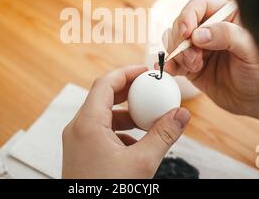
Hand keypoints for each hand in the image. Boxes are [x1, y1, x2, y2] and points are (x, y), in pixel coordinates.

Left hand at [62, 65, 190, 178]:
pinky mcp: (81, 153)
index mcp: (87, 124)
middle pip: (103, 96)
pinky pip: (101, 131)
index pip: (105, 83)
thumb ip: (163, 135)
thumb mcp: (142, 163)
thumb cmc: (107, 192)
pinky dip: (120, 130)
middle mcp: (77, 128)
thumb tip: (181, 114)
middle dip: (130, 92)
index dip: (127, 72)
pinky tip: (138, 142)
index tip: (147, 71)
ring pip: (103, 115)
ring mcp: (78, 141)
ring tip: (149, 117)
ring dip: (127, 113)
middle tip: (151, 89)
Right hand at [162, 0, 258, 122]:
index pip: (198, 7)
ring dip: (178, 54)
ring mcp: (198, 48)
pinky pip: (174, 61)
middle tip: (193, 58)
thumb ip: (227, 36)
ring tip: (194, 67)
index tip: (186, 33)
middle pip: (182, 24)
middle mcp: (209, 29)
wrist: (258, 100)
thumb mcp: (250, 49)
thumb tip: (197, 35)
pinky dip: (169, 65)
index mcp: (226, 16)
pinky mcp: (191, 66)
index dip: (187, 17)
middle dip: (182, 41)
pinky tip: (170, 70)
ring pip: (175, 42)